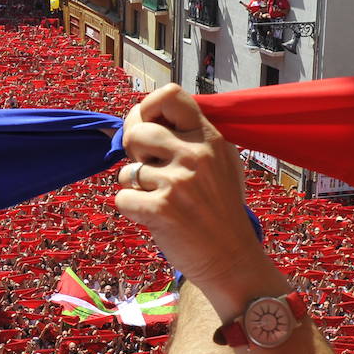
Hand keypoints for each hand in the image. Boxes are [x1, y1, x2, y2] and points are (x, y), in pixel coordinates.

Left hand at [114, 84, 275, 294]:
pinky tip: (155, 218)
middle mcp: (195, 155)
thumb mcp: (217, 161)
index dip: (146, 109)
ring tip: (161, 200)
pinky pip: (122, 198)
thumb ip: (185, 136)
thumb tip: (137, 115)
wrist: (232, 259)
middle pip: (136, 131)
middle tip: (153, 174)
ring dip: (136, 187)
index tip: (147, 127)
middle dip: (134, 154)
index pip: (169, 95)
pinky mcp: (161, 210)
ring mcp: (178, 183)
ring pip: (127, 170)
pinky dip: (132, 210)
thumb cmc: (217, 209)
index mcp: (209, 137)